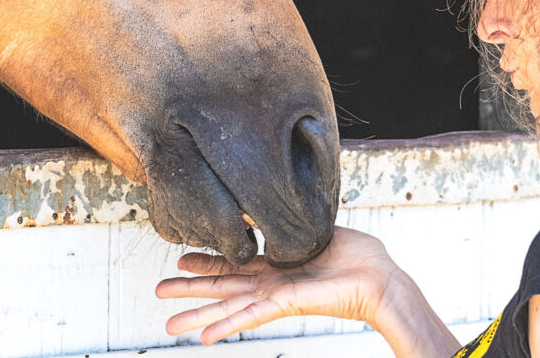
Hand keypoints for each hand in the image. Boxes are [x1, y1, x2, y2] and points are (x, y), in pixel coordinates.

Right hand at [155, 226, 400, 344]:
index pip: (235, 263)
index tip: (181, 257)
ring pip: (229, 306)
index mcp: (277, 265)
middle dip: (190, 290)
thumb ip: (299, 223)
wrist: (380, 279)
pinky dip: (227, 325)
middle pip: (223, 286)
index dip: (207, 260)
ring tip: (168, 325)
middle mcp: (272, 282)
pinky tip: (204, 336)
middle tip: (158, 292)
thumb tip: (287, 205)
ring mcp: (277, 295)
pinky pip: (252, 317)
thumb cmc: (360, 257)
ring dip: (198, 315)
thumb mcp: (321, 230)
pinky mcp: (287, 303)